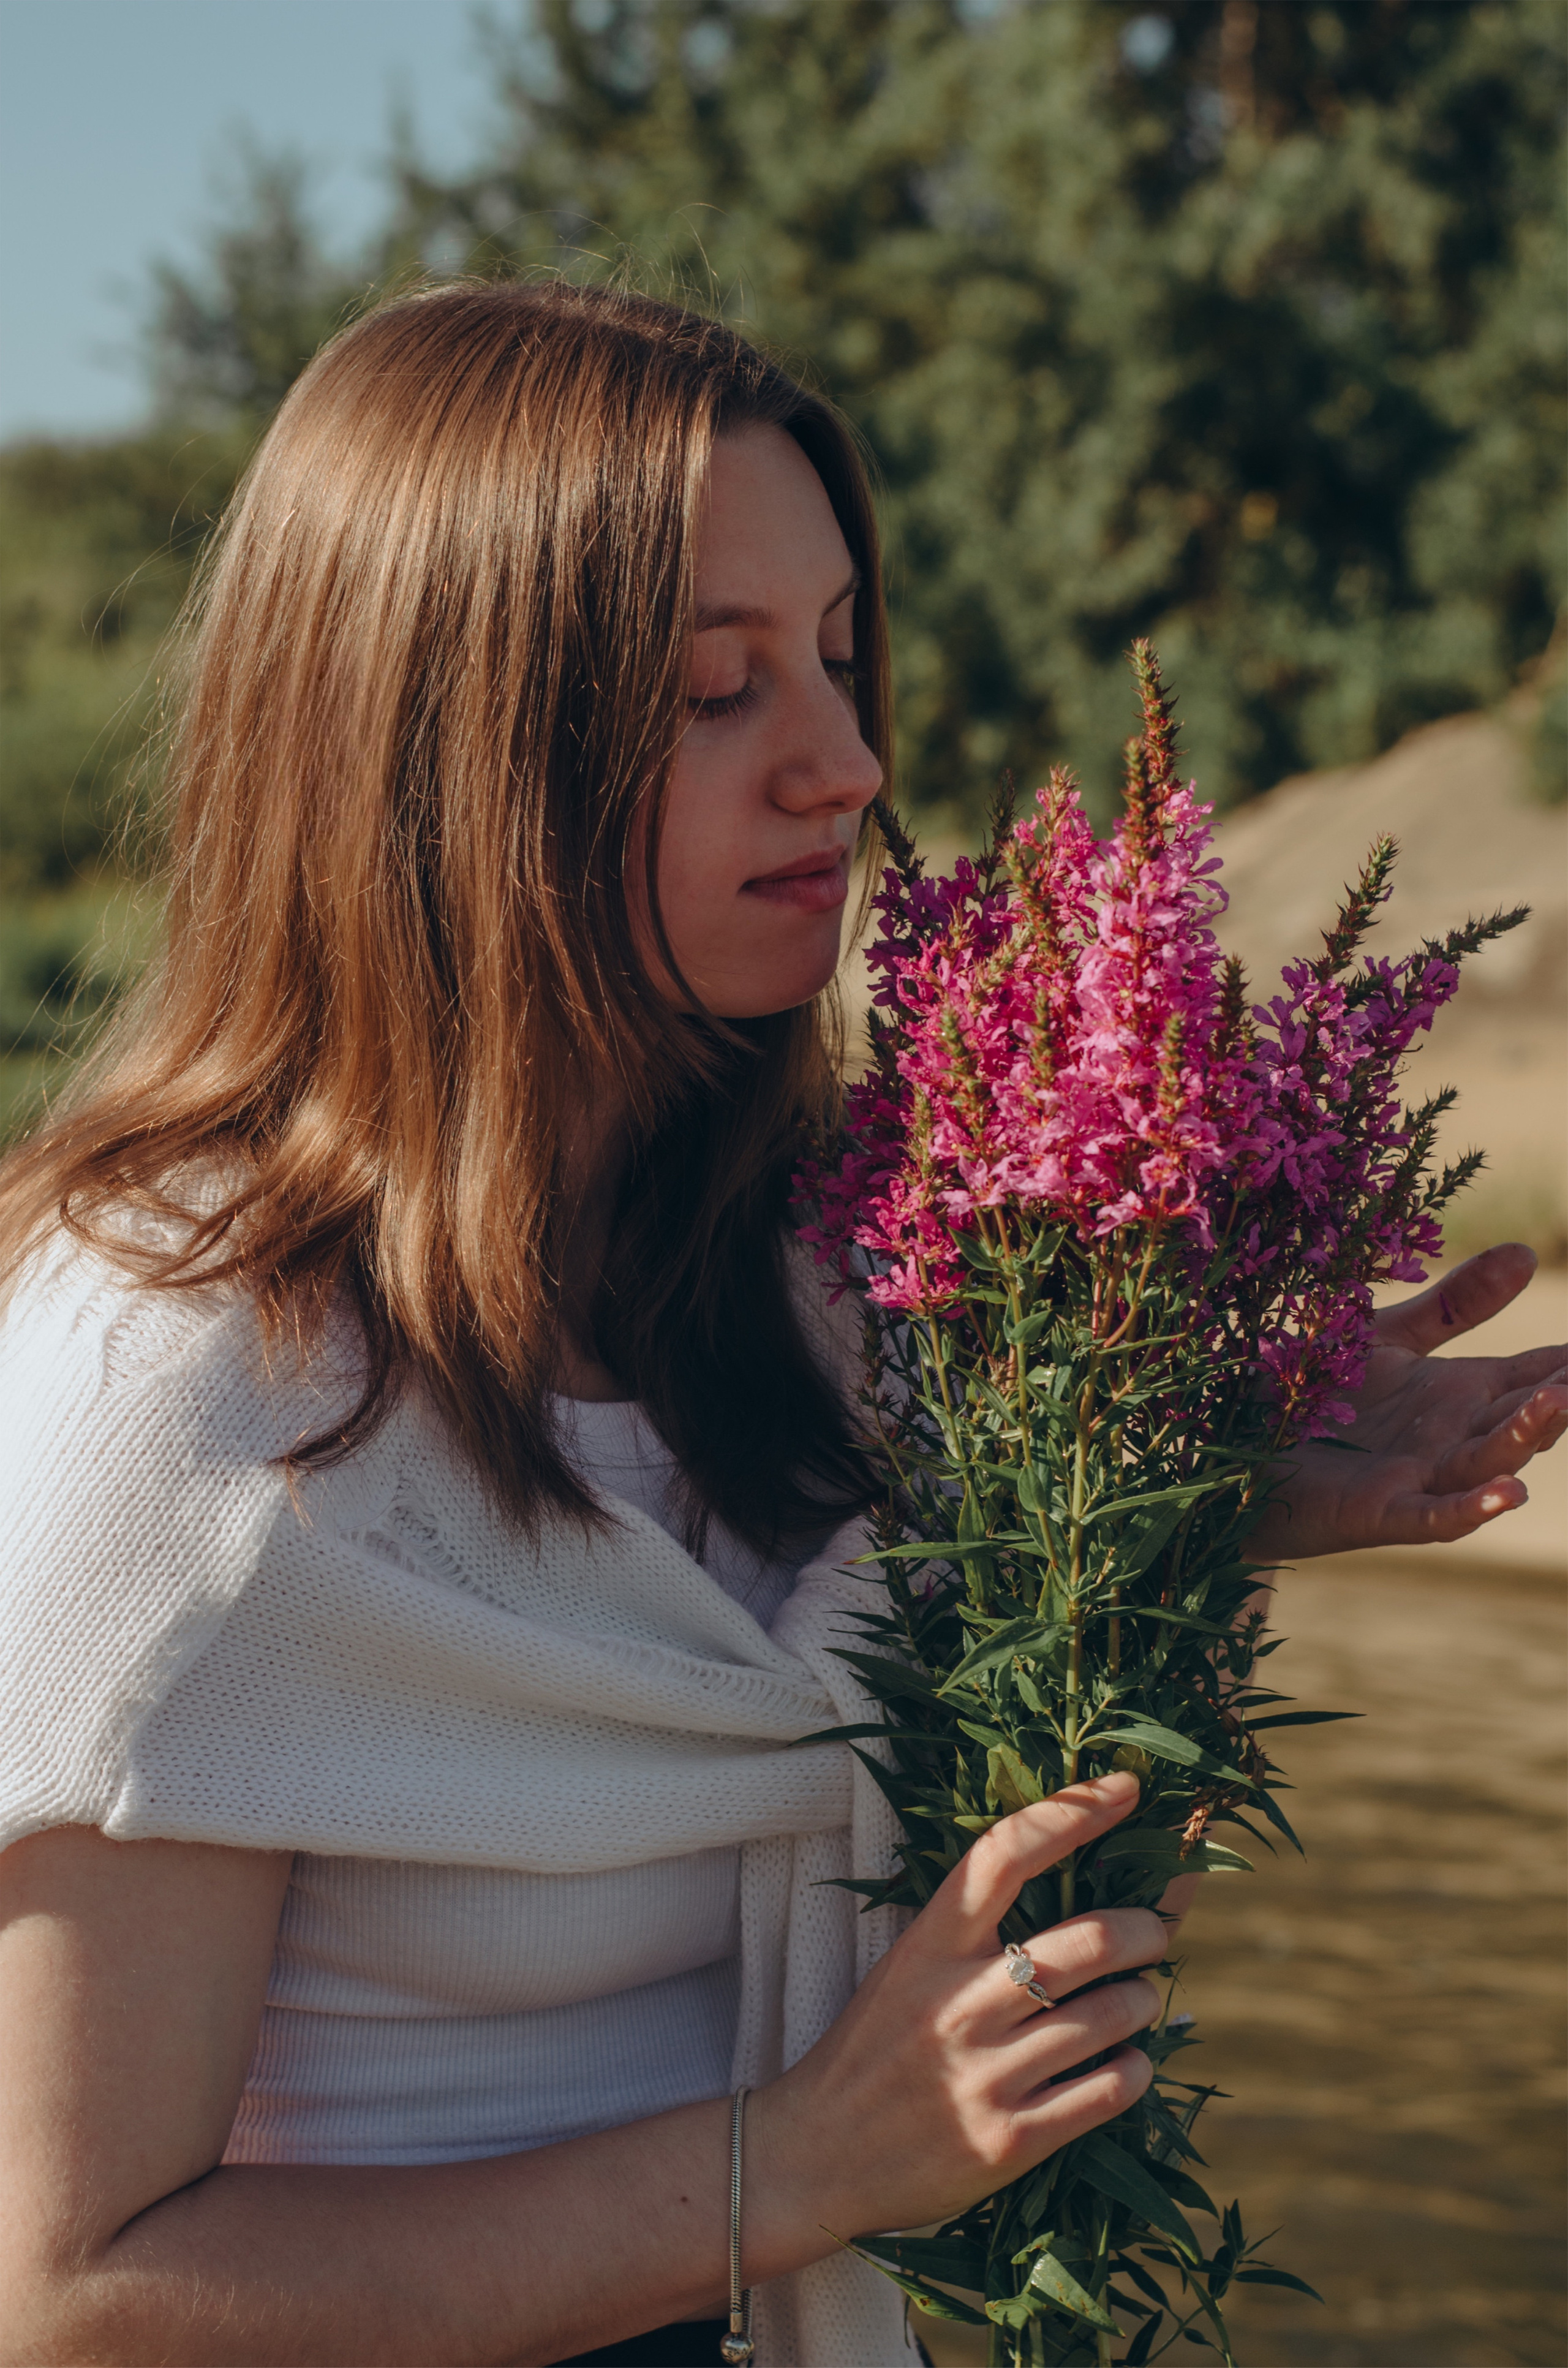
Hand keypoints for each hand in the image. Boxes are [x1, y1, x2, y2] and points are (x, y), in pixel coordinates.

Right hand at [749, 1772, 1162, 2248]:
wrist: (813, 2157)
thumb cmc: (873, 2050)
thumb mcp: (906, 1969)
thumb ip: (978, 1932)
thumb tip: (1084, 1880)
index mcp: (927, 1946)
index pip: (1005, 1853)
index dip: (1073, 1811)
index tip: (1127, 1789)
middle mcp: (958, 2003)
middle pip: (1090, 1940)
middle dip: (1147, 1928)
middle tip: (1154, 1931)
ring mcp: (984, 2074)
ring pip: (1112, 2014)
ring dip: (1144, 2000)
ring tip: (1136, 2000)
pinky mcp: (1009, 2141)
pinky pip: (1109, 2090)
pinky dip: (1135, 2069)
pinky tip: (1124, 2063)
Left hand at [1245, 1242, 1567, 1562]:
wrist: (1239, 1442)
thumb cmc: (1318, 1388)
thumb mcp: (1391, 1336)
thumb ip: (1456, 1305)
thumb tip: (1528, 1252)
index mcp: (1463, 1394)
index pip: (1534, 1374)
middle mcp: (1453, 1439)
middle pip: (1523, 1419)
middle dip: (1561, 1399)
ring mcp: (1421, 1478)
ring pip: (1487, 1463)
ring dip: (1525, 1437)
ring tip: (1560, 1404)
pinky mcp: (1379, 1512)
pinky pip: (1433, 1517)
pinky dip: (1470, 1510)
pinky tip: (1507, 1495)